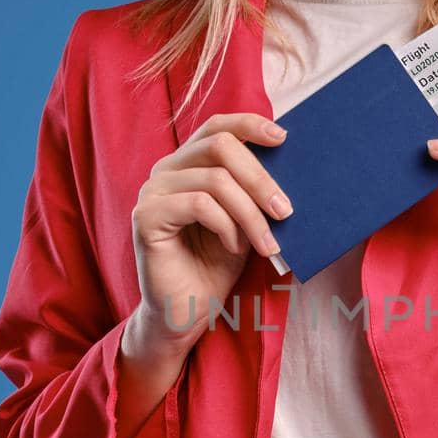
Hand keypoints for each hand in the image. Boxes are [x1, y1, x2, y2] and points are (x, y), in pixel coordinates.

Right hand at [130, 112, 292, 349]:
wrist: (187, 312)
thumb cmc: (215, 265)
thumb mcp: (243, 220)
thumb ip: (253, 190)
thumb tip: (292, 163)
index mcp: (187, 164)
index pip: (216, 126)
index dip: (248, 125)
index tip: (283, 138)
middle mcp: (165, 170)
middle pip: (220, 146)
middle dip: (261, 179)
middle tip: (286, 211)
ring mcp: (152, 191)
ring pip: (215, 180)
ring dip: (250, 214)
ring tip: (266, 244)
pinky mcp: (146, 216)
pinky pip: (200, 205)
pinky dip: (227, 226)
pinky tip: (234, 247)